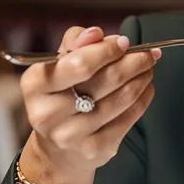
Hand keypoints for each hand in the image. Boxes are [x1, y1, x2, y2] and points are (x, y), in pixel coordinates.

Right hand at [18, 25, 159, 183]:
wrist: (58, 150)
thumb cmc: (61, 96)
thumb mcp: (59, 65)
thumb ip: (76, 43)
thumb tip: (96, 34)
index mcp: (35, 84)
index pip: (80, 63)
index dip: (108, 50)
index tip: (125, 42)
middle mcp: (48, 112)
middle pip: (106, 80)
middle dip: (133, 62)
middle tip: (148, 54)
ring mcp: (71, 135)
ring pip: (122, 98)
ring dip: (142, 79)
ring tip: (148, 69)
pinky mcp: (95, 149)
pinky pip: (129, 118)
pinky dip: (143, 99)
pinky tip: (145, 89)